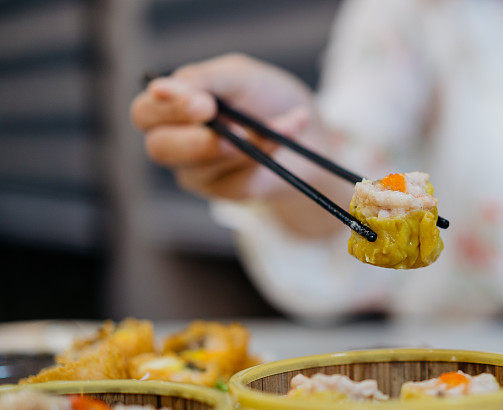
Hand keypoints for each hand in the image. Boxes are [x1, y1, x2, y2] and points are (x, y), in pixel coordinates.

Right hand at [130, 54, 315, 199]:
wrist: (307, 130)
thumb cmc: (264, 97)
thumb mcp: (238, 75)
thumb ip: (202, 78)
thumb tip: (160, 87)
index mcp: (168, 109)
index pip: (145, 113)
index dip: (169, 109)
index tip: (205, 104)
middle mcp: (174, 143)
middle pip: (160, 149)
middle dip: (199, 139)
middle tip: (237, 129)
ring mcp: (198, 172)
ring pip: (204, 166)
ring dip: (247, 143)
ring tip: (282, 124)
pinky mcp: (226, 192)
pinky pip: (238, 180)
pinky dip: (265, 155)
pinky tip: (285, 138)